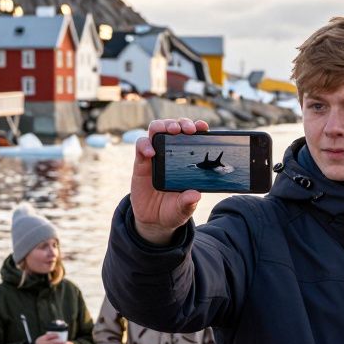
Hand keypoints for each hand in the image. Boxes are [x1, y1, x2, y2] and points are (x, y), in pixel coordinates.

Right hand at [34, 332, 65, 343]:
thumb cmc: (39, 343)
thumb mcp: (41, 339)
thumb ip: (47, 337)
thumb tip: (56, 334)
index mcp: (42, 339)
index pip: (48, 336)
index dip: (54, 335)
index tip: (59, 335)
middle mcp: (42, 343)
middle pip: (52, 342)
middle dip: (58, 342)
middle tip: (63, 342)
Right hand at [131, 118, 209, 245]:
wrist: (154, 220)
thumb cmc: (173, 210)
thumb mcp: (183, 209)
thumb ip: (188, 202)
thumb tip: (195, 195)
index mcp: (185, 160)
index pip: (191, 138)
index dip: (197, 128)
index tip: (203, 127)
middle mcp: (170, 154)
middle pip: (173, 128)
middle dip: (181, 123)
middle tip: (187, 129)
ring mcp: (154, 156)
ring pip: (156, 130)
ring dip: (163, 126)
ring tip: (171, 131)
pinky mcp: (141, 163)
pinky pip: (141, 145)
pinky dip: (145, 145)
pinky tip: (151, 153)